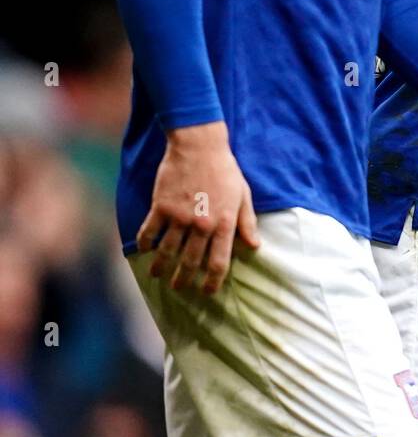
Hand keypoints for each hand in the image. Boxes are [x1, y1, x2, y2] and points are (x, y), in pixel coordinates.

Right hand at [137, 121, 259, 293]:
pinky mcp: (161, 206)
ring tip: (158, 274)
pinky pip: (149, 232)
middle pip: (191, 262)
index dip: (212, 282)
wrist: (200, 145)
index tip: (207, 291)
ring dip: (161, 266)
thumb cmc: (225, 169)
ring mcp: (180, 216)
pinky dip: (145, 244)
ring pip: (167, 251)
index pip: (219, 263)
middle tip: (179, 287)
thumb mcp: (243, 195)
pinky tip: (144, 250)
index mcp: (224, 224)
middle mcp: (201, 225)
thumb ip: (247, 222)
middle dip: (184, 279)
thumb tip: (254, 246)